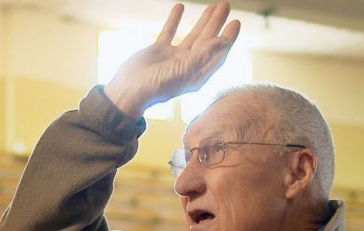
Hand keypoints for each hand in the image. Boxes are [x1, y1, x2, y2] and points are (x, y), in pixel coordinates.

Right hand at [103, 2, 240, 117]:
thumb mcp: (183, 70)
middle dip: (217, 24)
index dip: (227, 38)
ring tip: (212, 7)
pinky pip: (169, 33)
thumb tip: (224, 40)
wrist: (128, 90)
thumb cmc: (156, 86)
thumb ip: (204, 54)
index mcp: (197, 75)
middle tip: (225, 6)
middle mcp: (188, 66)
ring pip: (193, 36)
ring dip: (202, 22)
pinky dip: (174, 21)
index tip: (235, 22)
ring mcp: (173, 59)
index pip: (217, 54)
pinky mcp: (159, 52)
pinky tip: (180, 8)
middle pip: (208, 42)